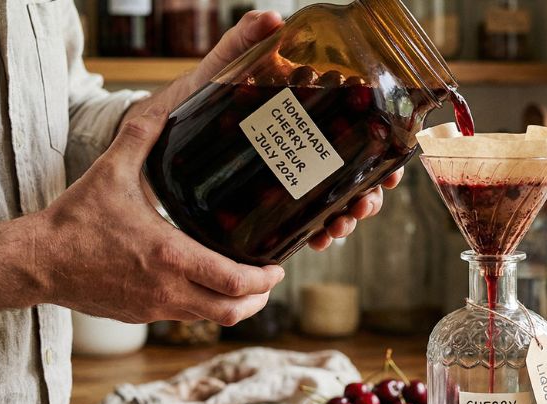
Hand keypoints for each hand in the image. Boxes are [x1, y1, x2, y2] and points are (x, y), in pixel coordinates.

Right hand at [36, 107, 283, 324]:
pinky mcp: (140, 316)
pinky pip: (183, 317)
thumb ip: (139, 138)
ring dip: (233, 306)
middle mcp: (168, 289)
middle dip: (258, 298)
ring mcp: (154, 308)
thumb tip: (161, 108)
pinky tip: (203, 287)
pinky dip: (203, 306)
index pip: (235, 282)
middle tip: (268, 280)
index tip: (278, 267)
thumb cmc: (75, 221)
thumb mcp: (111, 173)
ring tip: (244, 288)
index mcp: (171, 257)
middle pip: (232, 311)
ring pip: (210, 319)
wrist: (37, 261)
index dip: (265, 279)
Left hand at [123, 10, 401, 252]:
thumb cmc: (193, 102)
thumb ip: (242, 43)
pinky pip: (304, 226)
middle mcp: (304, 152)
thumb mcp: (219, 73)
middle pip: (356, 176)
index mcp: (306, 120)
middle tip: (363, 202)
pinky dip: (318, 234)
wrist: (155, 137)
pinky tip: (319, 239)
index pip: (359, 136)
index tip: (390, 167)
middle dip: (368, 195)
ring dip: (347, 217)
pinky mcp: (270, 208)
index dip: (383, 153)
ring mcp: (289, 182)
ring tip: (339, 225)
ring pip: (336, 205)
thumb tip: (270, 18)